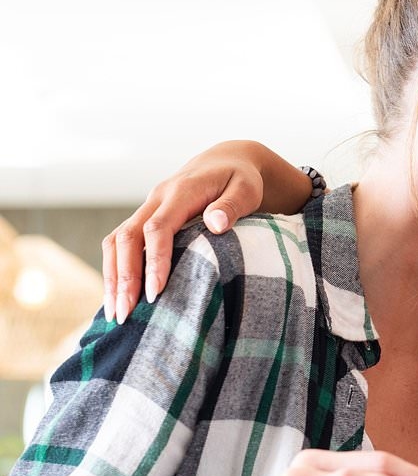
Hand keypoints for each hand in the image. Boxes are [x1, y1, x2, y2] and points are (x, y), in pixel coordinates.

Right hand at [101, 140, 274, 323]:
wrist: (225, 160)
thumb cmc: (240, 178)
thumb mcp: (246, 188)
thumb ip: (232, 205)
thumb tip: (215, 224)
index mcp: (181, 192)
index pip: (158, 228)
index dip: (154, 260)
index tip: (155, 293)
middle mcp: (156, 199)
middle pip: (126, 238)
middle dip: (123, 277)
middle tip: (125, 314)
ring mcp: (146, 208)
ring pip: (116, 242)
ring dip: (112, 278)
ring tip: (116, 315)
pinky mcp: (144, 219)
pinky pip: (120, 245)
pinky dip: (115, 270)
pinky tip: (117, 298)